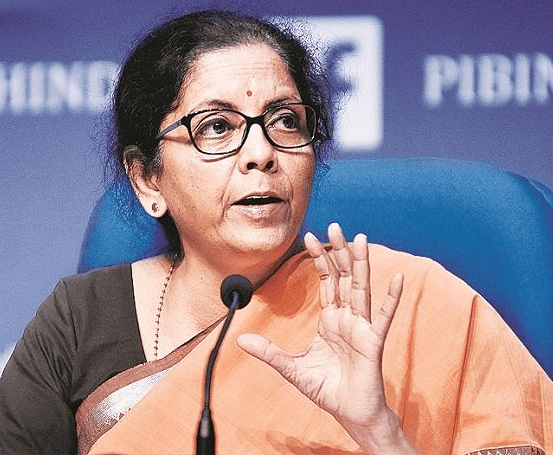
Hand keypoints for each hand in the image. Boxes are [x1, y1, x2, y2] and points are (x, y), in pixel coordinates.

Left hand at [237, 223, 415, 453]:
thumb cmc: (327, 389)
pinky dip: (391, 297)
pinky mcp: (373, 342)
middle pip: (344, 277)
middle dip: (339, 252)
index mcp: (331, 320)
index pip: (327, 282)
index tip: (310, 237)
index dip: (320, 260)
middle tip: (334, 226)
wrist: (350, 414)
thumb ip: (269, 352)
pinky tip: (397, 278)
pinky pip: (383, 317)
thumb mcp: (291, 368)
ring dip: (361, 263)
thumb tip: (241, 339)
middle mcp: (347, 318)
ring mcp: (361, 328)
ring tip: (360, 238)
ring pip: (361, 288)